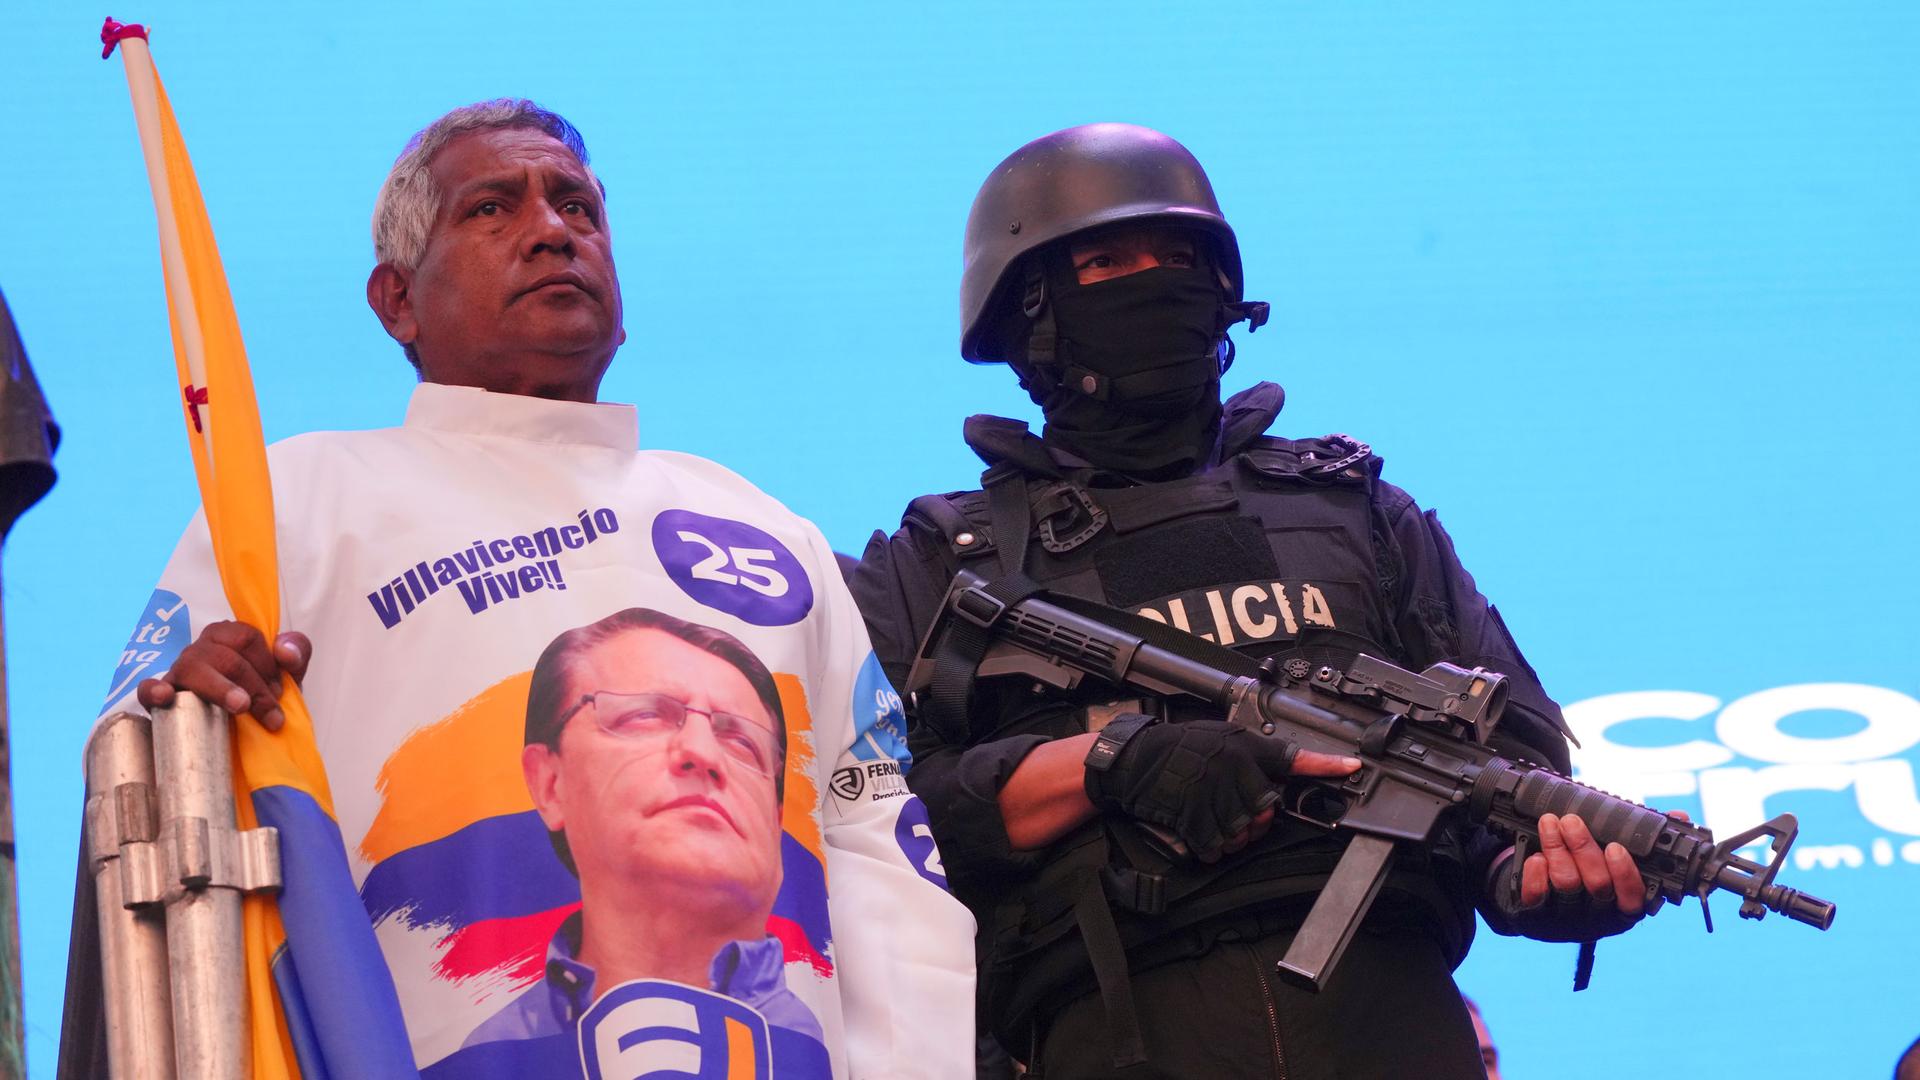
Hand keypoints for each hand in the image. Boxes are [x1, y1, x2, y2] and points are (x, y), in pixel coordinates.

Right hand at [136, 621, 310, 731]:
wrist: (237, 733)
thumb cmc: (259, 693)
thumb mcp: (286, 673)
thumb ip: (296, 652)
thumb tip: (285, 650)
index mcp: (227, 635)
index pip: (246, 637)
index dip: (268, 664)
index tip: (280, 691)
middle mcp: (200, 649)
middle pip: (227, 657)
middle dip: (256, 687)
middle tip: (273, 714)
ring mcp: (178, 672)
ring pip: (195, 668)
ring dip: (223, 689)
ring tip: (241, 706)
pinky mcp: (160, 697)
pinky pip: (149, 688)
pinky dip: (155, 690)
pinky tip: (165, 697)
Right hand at [1086, 718, 1359, 862]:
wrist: (1136, 761)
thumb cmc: (1179, 749)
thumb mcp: (1222, 739)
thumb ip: (1253, 757)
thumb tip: (1279, 776)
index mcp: (1244, 749)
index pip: (1292, 758)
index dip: (1325, 766)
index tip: (1352, 767)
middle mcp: (1234, 769)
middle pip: (1266, 813)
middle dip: (1253, 821)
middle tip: (1230, 811)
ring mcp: (1214, 795)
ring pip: (1242, 835)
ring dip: (1229, 837)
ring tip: (1210, 819)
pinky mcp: (1195, 817)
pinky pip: (1216, 847)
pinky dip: (1209, 849)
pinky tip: (1198, 834)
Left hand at [1518, 810, 1690, 914]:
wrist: (1540, 900)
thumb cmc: (1589, 871)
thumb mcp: (1616, 858)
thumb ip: (1647, 838)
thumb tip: (1679, 816)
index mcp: (1625, 906)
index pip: (1633, 897)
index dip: (1625, 873)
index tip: (1615, 847)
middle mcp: (1599, 917)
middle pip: (1597, 884)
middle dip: (1584, 848)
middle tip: (1571, 820)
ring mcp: (1567, 919)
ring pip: (1566, 883)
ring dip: (1557, 849)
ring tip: (1549, 822)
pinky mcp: (1536, 917)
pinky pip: (1537, 897)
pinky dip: (1536, 875)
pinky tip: (1535, 857)